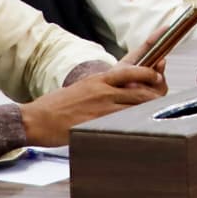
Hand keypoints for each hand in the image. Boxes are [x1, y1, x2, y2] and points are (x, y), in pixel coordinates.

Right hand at [19, 64, 166, 146]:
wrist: (35, 119)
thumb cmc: (57, 105)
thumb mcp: (83, 87)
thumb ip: (104, 87)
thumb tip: (125, 88)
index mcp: (99, 79)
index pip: (133, 70)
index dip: (150, 74)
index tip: (158, 77)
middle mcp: (102, 90)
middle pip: (141, 90)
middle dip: (155, 95)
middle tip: (161, 101)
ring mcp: (100, 108)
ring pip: (136, 107)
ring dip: (148, 110)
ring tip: (153, 114)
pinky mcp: (96, 123)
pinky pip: (122, 122)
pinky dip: (133, 123)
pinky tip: (138, 127)